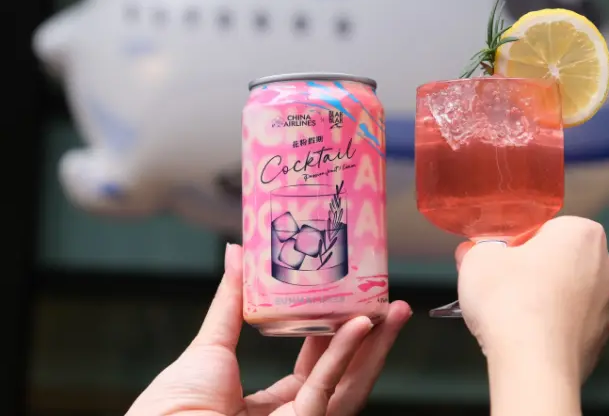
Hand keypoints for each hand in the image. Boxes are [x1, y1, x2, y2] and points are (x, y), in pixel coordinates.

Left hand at [126, 244, 411, 415]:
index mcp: (268, 407)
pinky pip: (329, 388)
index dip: (338, 336)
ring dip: (376, 346)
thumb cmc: (170, 411)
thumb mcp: (208, 348)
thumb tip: (239, 252)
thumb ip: (231, 302)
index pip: (316, 369)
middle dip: (371, 339)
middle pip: (343, 375)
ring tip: (395, 309)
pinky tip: (362, 324)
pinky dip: (346, 354)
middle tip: (390, 302)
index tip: (354, 303)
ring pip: (350, 384)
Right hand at [455, 216, 608, 383]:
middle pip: (559, 260)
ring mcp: (607, 307)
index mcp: (583, 234)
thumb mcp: (478, 259)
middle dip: (531, 270)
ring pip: (565, 294)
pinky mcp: (600, 342)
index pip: (544, 228)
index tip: (497, 260)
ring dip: (542, 300)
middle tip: (500, 286)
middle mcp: (605, 266)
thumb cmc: (509, 301)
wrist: (533, 367)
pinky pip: (568, 325)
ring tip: (510, 316)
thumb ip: (478, 249)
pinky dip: (550, 328)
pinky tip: (526, 338)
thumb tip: (475, 251)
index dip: (515, 243)